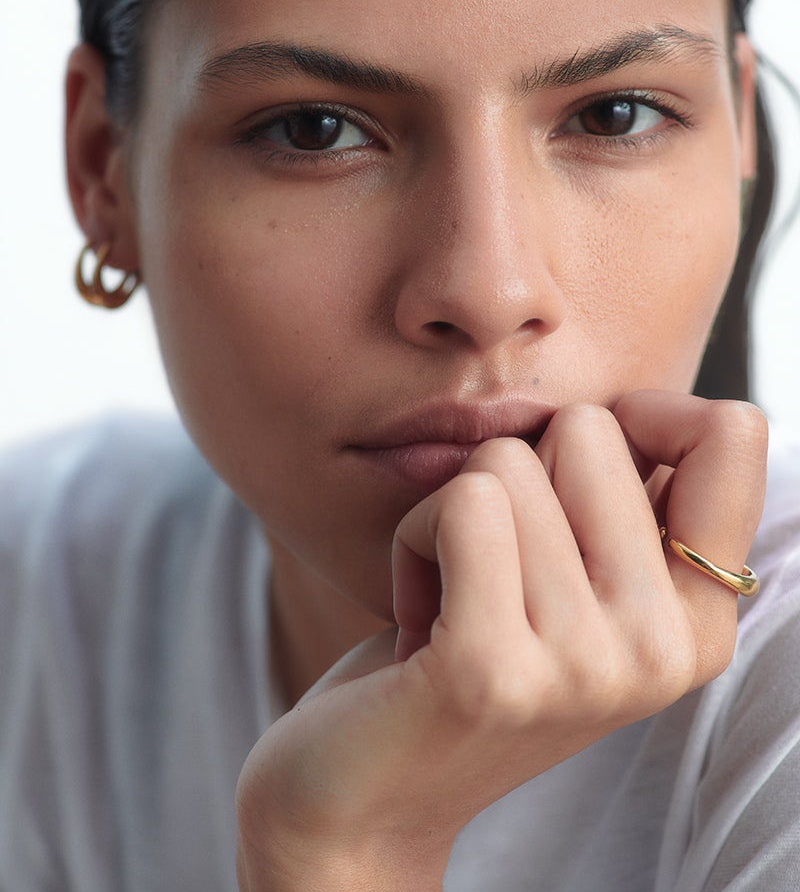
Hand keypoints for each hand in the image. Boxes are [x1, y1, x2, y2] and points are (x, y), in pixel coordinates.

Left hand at [235, 392, 766, 889]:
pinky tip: (417, 617)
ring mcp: (584, 665)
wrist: (367, 796)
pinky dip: (414, 537)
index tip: (572, 474)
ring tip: (454, 600)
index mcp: (698, 621)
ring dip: (450, 513)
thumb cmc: (468, 650)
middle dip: (518, 473)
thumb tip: (644, 401)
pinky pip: (460, 503)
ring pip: (507, 461)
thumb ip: (627, 503)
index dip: (644, 414)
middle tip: (493, 570)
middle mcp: (662, 649)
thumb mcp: (577, 582)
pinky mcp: (492, 669)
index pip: (732, 433)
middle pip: (588, 428)